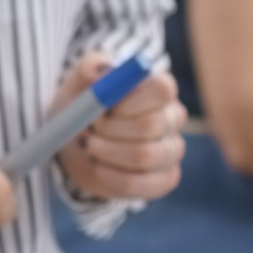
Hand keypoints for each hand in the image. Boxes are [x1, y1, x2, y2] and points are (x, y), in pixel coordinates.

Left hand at [56, 52, 186, 201]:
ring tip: (90, 145)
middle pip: (150, 125)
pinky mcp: (164, 180)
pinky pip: (137, 183)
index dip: (130, 100)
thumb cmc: (85, 105)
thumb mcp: (81, 81)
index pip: (162, 89)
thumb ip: (90, 70)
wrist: (78, 140)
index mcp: (160, 89)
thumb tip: (102, 74)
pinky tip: (98, 166)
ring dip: (106, 151)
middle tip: (90, 128)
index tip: (106, 106)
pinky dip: (109, 176)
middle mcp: (173, 119)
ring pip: (143, 156)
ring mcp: (172, 152)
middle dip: (110, 129)